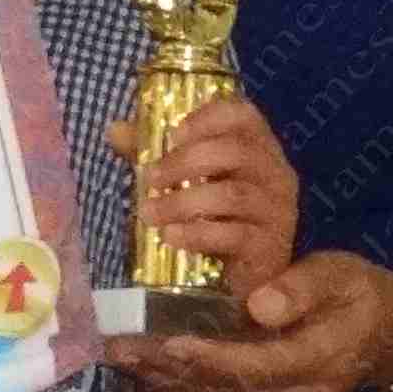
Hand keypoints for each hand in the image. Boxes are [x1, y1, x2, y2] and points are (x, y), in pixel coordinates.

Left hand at [107, 96, 298, 302]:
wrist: (247, 276)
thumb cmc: (219, 216)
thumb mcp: (189, 179)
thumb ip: (156, 153)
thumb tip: (116, 130)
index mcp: (259, 147)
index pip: (244, 115)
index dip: (209, 117)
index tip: (173, 133)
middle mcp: (275, 173)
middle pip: (235, 151)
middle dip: (184, 162)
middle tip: (149, 178)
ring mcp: (277, 211)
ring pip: (232, 195)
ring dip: (182, 201)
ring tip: (148, 213)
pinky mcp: (268, 247)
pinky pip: (233, 235)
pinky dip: (196, 234)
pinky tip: (170, 236)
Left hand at [107, 252, 392, 391]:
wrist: (389, 332)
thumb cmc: (359, 292)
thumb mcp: (340, 277)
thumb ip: (302, 290)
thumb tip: (259, 306)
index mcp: (317, 361)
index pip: (255, 365)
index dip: (210, 357)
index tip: (168, 343)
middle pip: (226, 386)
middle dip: (170, 368)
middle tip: (120, 347)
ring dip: (168, 376)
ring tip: (120, 353)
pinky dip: (185, 378)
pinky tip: (149, 362)